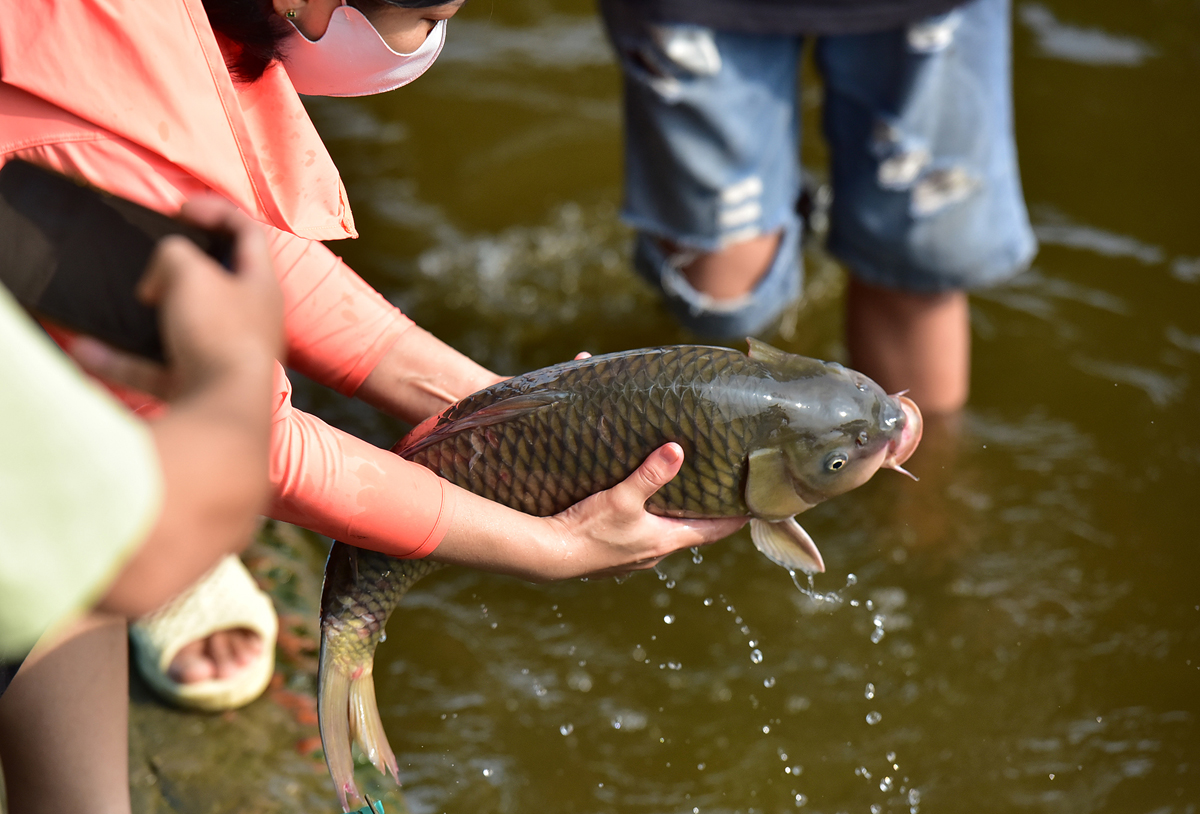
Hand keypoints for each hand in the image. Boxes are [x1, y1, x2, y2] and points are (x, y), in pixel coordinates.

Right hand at [70, 196, 283, 398]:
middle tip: (154, 264)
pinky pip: (156, 368)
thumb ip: (174, 255)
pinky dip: (123, 360)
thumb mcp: (190, 272)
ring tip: (123, 304)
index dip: (217, 210)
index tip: (181, 209)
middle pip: (219, 282)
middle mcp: (251, 320)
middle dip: (182, 269)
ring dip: (147, 316)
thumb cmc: (218, 333)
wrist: (222, 410)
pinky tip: (88, 352)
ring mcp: (226, 355)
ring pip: (182, 326)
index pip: (249, 232)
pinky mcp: (199, 386)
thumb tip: (162, 275)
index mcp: (261, 284)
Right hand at [431, 443, 746, 582]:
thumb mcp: (622, 497)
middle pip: (690, 532)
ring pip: (662, 536)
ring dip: (671, 519)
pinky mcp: (611, 558)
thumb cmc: (589, 530)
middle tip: (716, 492)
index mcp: (665, 541)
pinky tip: (634, 512)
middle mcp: (654, 554)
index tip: (755, 508)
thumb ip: (651, 474)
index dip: (735, 519)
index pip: (713, 531)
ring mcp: (632, 559)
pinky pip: (637, 538)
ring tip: (677, 497)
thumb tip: (677, 450)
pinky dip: (645, 524)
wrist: (549, 557)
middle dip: (702, 514)